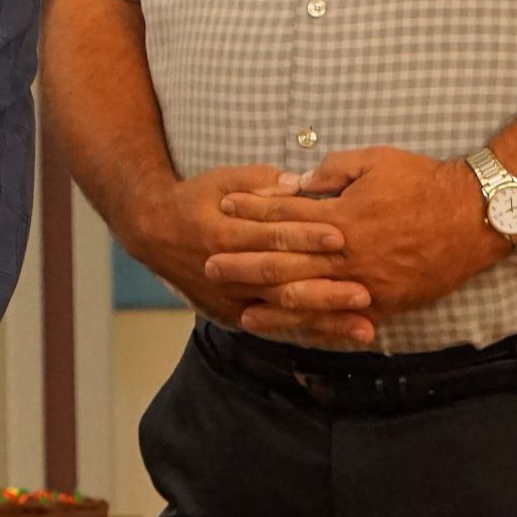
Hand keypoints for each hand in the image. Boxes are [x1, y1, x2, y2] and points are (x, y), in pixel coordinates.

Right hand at [122, 164, 363, 340]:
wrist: (152, 232)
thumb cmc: (195, 200)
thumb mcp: (221, 179)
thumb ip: (259, 182)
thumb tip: (298, 183)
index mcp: (221, 231)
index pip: (268, 234)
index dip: (304, 235)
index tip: (341, 235)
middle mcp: (224, 269)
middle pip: (278, 280)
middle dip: (322, 290)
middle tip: (364, 292)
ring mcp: (227, 297)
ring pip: (280, 311)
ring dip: (323, 320)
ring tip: (363, 326)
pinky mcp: (231, 316)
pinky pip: (274, 328)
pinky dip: (307, 332)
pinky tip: (339, 336)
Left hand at [214, 149, 499, 337]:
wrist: (476, 215)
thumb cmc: (425, 181)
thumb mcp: (374, 161)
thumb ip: (331, 171)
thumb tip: (296, 182)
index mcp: (342, 216)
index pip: (285, 213)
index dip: (252, 210)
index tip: (223, 206)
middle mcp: (349, 253)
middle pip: (285, 260)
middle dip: (245, 262)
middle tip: (209, 264)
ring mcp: (366, 282)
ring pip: (308, 296)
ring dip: (270, 301)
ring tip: (237, 305)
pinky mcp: (385, 303)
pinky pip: (341, 317)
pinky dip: (314, 324)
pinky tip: (293, 329)